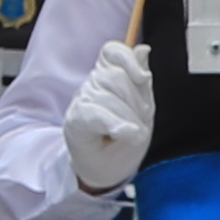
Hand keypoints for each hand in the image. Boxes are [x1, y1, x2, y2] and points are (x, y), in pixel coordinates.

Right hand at [60, 40, 155, 193]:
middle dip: (136, 101)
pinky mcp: (75, 121)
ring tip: (131, 134)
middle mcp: (93, 85)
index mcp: (109, 76)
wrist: (107, 170)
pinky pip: (94, 113)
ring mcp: (81, 102)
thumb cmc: (123, 140)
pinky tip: (125, 132)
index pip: (112, 52)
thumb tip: (143, 49)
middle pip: (116, 76)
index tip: (143, 79)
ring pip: (108, 96)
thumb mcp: (141, 109)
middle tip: (140, 122)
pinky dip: (114, 123)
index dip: (128, 59)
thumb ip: (140, 80)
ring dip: (128, 118)